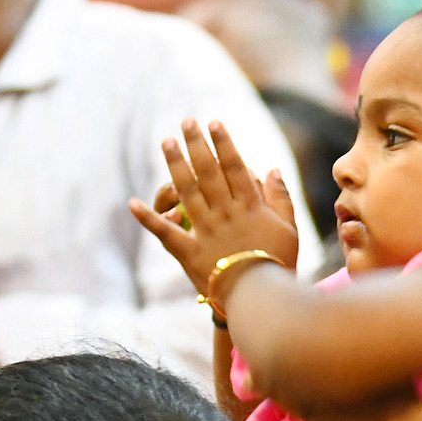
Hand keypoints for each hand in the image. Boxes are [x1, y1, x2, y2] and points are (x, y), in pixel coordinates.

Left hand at [128, 119, 298, 297]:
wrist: (261, 298)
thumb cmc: (279, 263)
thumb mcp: (289, 229)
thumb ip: (281, 198)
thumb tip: (272, 169)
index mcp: (250, 207)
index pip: (234, 167)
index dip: (223, 143)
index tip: (213, 122)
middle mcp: (225, 213)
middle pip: (208, 172)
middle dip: (196, 144)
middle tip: (186, 122)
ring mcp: (206, 231)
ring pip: (187, 192)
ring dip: (175, 165)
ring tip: (166, 143)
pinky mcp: (189, 252)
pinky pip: (165, 233)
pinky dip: (148, 219)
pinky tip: (132, 203)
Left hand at [274, 338, 421, 420]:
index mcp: (407, 390)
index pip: (378, 353)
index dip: (359, 333)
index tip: (337, 312)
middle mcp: (374, 408)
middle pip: (336, 376)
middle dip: (313, 357)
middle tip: (283, 335)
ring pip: (315, 409)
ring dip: (292, 394)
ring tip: (265, 377)